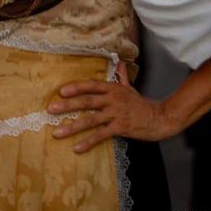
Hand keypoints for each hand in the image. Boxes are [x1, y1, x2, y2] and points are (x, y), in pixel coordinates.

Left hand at [47, 61, 173, 153]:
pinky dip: (88, 142)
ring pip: (90, 119)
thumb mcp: (130, 88)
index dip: (75, 87)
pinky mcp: (120, 127)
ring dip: (72, 127)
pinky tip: (77, 148)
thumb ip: (122, 76)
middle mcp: (112, 99)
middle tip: (51, 110)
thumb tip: (119, 62)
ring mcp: (116, 113)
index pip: (91, 85)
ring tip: (57, 132)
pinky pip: (101, 135)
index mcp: (113, 88)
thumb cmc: (141, 103)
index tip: (61, 92)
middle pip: (86, 101)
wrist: (159, 118)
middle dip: (67, 105)